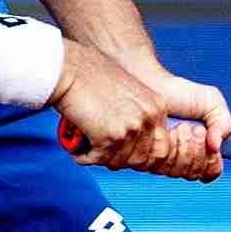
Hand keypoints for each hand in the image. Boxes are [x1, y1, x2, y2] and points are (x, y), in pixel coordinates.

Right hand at [50, 42, 220, 181]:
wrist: (70, 68)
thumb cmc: (91, 76)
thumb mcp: (127, 94)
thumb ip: (136, 116)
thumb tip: (130, 145)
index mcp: (157, 106)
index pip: (160, 148)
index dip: (140, 155)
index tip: (122, 153)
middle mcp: (148, 118)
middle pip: (141, 160)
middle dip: (120, 159)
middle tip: (102, 152)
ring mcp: (131, 128)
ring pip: (119, 162)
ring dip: (101, 158)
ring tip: (87, 148)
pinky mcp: (110, 137)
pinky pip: (98, 160)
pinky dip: (85, 157)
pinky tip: (78, 150)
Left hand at [128, 61, 230, 168]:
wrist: (151, 85)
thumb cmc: (178, 92)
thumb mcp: (213, 103)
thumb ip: (225, 125)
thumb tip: (216, 148)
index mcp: (202, 149)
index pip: (212, 170)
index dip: (213, 160)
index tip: (209, 140)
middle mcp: (183, 158)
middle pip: (196, 173)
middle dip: (197, 148)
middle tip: (194, 128)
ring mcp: (165, 160)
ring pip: (180, 171)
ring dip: (184, 146)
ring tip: (181, 126)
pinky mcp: (149, 158)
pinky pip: (162, 166)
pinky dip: (168, 147)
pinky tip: (167, 132)